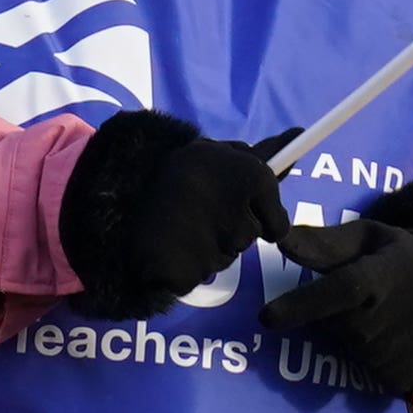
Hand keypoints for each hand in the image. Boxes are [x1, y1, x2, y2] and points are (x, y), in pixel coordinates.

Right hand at [55, 110, 280, 318]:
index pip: (277, 224)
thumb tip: (298, 137)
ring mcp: (218, 247)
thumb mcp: (213, 153)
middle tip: (196, 210)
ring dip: (206, 245)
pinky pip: (198, 275)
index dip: (256, 217)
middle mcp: (241, 214)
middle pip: (248, 241)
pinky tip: (167, 242)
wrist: (113, 191)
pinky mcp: (193, 272)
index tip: (232, 205)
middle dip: (228, 229)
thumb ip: (258, 157)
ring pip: (224, 257)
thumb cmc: (171, 169)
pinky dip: (184, 264)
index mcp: (252, 178)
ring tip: (177, 222)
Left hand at [265, 206, 412, 399]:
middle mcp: (401, 312)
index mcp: (385, 273)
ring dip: (354, 341)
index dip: (303, 304)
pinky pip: (374, 376)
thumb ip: (324, 243)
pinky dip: (372, 363)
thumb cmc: (394, 259)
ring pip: (356, 353)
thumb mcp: (366, 237)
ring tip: (379, 319)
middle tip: (358, 303)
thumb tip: (280, 239)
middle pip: (341, 327)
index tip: (266, 318)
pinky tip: (389, 340)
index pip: (340, 289)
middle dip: (335, 319)